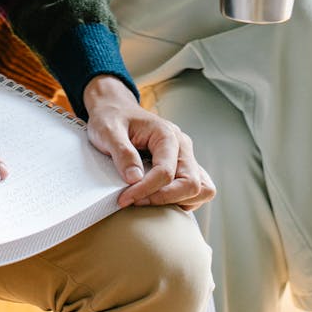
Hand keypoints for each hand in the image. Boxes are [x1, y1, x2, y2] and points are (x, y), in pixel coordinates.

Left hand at [83, 76, 214, 210]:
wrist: (114, 109)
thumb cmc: (112, 118)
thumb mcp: (109, 131)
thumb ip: (122, 153)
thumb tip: (135, 178)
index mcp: (166, 134)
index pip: (165, 171)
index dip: (145, 190)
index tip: (124, 198)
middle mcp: (182, 146)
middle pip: (191, 183)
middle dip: (164, 199)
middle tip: (136, 202)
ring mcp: (185, 157)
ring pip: (202, 189)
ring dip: (178, 201)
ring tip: (149, 201)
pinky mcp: (183, 167)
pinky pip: (197, 191)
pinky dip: (182, 200)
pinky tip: (158, 199)